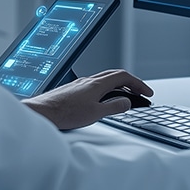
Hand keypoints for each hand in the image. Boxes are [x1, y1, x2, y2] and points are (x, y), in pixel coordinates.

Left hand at [22, 69, 152, 130]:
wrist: (42, 113)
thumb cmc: (64, 113)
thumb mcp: (95, 114)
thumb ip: (114, 107)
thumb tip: (126, 103)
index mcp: (97, 84)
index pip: (124, 77)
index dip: (139, 84)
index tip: (147, 93)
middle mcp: (89, 80)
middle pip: (116, 75)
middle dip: (132, 83)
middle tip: (141, 92)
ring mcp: (81, 84)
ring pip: (106, 79)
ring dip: (120, 85)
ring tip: (126, 96)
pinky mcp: (74, 90)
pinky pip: (97, 85)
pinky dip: (108, 89)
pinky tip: (104, 100)